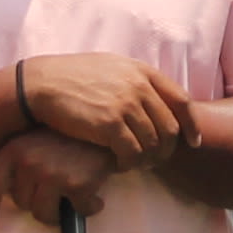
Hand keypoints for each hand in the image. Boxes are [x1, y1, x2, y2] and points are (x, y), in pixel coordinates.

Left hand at [0, 129, 120, 226]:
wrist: (106, 123)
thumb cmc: (70, 134)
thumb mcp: (35, 139)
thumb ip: (19, 162)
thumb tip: (8, 194)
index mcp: (13, 149)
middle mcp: (29, 162)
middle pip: (22, 204)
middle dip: (39, 201)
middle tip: (57, 186)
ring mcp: (52, 173)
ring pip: (45, 214)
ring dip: (59, 210)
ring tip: (72, 193)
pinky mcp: (77, 184)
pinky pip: (78, 212)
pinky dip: (89, 207)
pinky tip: (94, 194)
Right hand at [14, 54, 192, 164]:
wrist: (40, 85)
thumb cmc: (72, 78)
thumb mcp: (111, 67)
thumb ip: (135, 80)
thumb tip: (156, 99)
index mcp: (142, 71)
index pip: (181, 101)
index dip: (191, 125)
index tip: (192, 141)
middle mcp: (138, 86)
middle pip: (170, 127)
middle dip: (166, 150)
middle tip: (154, 161)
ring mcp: (125, 104)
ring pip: (153, 144)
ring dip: (146, 160)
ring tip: (133, 164)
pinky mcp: (110, 124)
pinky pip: (133, 153)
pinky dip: (129, 164)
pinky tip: (118, 165)